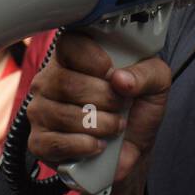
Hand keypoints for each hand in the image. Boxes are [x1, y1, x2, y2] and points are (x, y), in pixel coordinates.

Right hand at [25, 31, 171, 194]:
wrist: (132, 149)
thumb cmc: (137, 109)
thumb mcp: (155, 83)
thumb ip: (146, 73)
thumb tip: (120, 79)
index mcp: (72, 56)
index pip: (70, 45)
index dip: (96, 61)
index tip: (114, 75)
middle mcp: (49, 80)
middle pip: (66, 83)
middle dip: (104, 99)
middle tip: (121, 106)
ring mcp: (40, 110)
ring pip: (62, 115)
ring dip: (98, 125)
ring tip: (113, 127)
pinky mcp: (39, 141)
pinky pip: (55, 143)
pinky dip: (84, 146)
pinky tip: (98, 145)